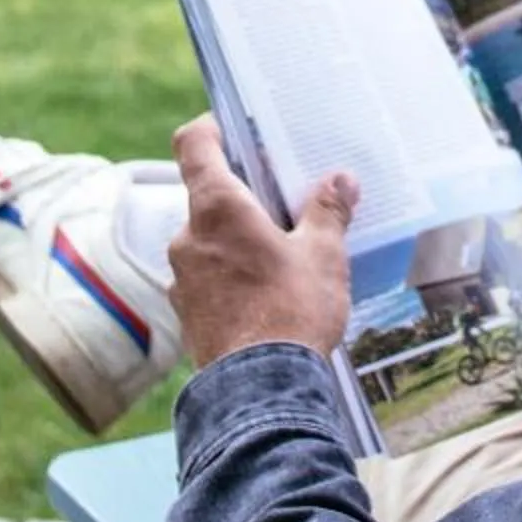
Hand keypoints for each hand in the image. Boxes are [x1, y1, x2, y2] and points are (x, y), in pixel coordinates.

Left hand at [169, 115, 356, 367]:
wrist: (262, 391)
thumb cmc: (291, 313)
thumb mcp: (323, 256)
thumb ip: (328, 212)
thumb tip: (339, 181)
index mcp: (217, 208)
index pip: (194, 145)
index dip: (210, 129)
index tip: (234, 131)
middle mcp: (187, 236)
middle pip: (208, 196)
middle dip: (244, 197)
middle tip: (284, 207)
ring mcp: (181, 277)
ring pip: (208, 240)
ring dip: (237, 241)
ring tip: (281, 259)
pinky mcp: (185, 313)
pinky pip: (206, 278)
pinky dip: (229, 276)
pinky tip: (264, 296)